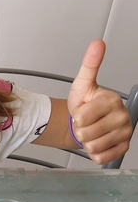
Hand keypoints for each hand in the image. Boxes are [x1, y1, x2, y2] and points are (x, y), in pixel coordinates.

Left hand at [68, 40, 131, 164]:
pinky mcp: (122, 148)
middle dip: (80, 130)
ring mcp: (124, 133)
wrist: (86, 122)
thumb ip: (90, 65)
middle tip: (86, 123)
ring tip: (91, 131)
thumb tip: (97, 43)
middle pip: (85, 134)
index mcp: (112, 100)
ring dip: (86, 142)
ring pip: (92, 146)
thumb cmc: (85, 104)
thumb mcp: (82, 84)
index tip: (83, 111)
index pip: (82, 117)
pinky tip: (97, 142)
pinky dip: (94, 153)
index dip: (77, 117)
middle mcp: (123, 117)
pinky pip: (100, 158)